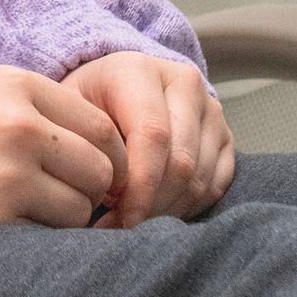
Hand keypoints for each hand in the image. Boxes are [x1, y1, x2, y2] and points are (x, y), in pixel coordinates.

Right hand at [0, 63, 127, 238]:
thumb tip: (121, 157)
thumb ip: (57, 110)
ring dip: (65, 216)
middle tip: (64, 190)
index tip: (102, 172)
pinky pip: (48, 239)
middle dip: (92, 189)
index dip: (114, 157)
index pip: (103, 129)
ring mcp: (5, 177)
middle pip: (100, 172)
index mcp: (21, 88)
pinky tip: (11, 219)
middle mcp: (17, 128)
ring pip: (79, 211)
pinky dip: (38, 236)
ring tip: (30, 203)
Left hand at [60, 53, 234, 226]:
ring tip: (135, 219)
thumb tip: (109, 199)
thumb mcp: (71, 111)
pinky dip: (187, 207)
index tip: (119, 219)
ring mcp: (211, 110)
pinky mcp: (226, 136)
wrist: (116, 85)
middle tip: (122, 225)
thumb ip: (84, 146)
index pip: (153, 136)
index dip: (139, 186)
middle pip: (180, 161)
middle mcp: (184, 84)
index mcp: (140, 70)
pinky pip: (216, 185)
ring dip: (167, 210)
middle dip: (151, 204)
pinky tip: (158, 212)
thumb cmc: (88, 102)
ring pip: (200, 178)